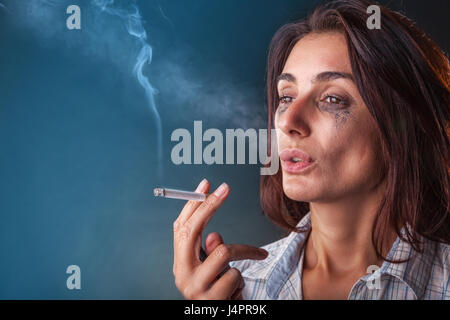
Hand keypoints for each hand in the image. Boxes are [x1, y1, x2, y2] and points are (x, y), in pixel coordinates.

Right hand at [173, 179, 267, 299]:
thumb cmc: (218, 293)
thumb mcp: (212, 270)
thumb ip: (210, 251)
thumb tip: (215, 236)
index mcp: (180, 263)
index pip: (181, 227)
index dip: (192, 204)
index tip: (206, 184)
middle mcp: (182, 274)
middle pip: (192, 231)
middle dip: (209, 206)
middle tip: (225, 188)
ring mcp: (195, 287)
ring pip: (223, 252)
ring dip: (241, 254)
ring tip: (241, 269)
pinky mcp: (211, 299)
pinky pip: (235, 275)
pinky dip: (241, 281)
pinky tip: (236, 293)